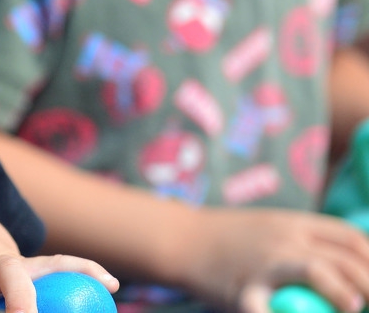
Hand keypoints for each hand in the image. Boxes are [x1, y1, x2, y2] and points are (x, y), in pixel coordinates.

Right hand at [180, 207, 368, 312]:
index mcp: (293, 223)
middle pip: (344, 258)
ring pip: (318, 271)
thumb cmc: (227, 239)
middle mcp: (284, 239)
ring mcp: (265, 262)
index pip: (351, 239)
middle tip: (367, 304)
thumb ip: (304, 241)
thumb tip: (345, 266)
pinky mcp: (244, 288)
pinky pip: (265, 307)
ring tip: (353, 308)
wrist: (179, 238)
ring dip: (344, 292)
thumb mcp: (270, 227)